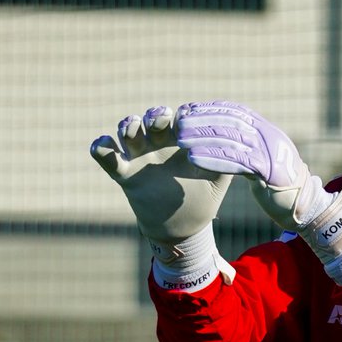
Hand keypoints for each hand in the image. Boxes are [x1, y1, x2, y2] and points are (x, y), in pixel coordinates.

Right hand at [90, 105, 232, 243]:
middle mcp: (159, 144)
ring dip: (128, 125)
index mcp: (181, 141)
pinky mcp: (125, 175)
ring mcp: (140, 158)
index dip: (182, 114)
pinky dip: (100, 147)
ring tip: (132, 131)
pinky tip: (104, 144)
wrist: (183, 228)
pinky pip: (106, 157)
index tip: (188, 119)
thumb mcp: (218, 179)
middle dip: (155, 115)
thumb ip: (226, 161)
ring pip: (127, 131)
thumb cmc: (203, 199)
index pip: (179, 117)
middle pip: (151, 117)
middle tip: (161, 122)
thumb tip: (240, 146)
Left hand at [175, 100, 341, 284]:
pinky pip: (237, 162)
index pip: (236, 111)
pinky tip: (193, 160)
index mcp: (268, 131)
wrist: (306, 209)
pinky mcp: (270, 172)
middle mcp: (271, 137)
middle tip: (178, 121)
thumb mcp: (262, 162)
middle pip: (232, 122)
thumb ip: (247, 148)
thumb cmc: (279, 188)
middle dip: (203, 120)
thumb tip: (222, 136)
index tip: (188, 109)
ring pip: (233, 139)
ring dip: (204, 138)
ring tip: (181, 140)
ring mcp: (272, 153)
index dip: (211, 108)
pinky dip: (214, 159)